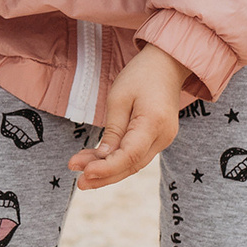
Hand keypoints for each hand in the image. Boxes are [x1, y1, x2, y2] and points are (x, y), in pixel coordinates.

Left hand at [68, 43, 191, 189]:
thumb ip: (112, 130)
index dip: (107, 168)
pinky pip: (136, 155)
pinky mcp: (157, 139)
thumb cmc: (141, 75)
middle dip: (105, 176)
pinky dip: (117, 161)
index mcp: (154, 123)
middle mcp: (163, 136)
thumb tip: (103, 158)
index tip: (85, 172)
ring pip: (134, 163)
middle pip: (132, 165)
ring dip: (108, 171)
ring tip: (82, 176)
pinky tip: (96, 164)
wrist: (167, 64)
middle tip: (80, 182)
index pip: (130, 155)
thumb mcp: (119, 97)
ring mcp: (163, 139)